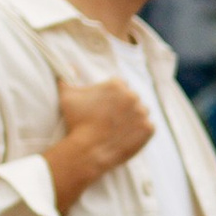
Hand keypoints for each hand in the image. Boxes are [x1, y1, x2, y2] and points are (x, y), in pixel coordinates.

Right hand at [45, 78, 153, 212]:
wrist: (88, 150)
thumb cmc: (76, 122)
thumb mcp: (67, 96)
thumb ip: (67, 78)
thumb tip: (69, 65)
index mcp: (117, 85)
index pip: (120, 86)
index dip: (112, 97)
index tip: (105, 107)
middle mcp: (133, 96)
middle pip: (131, 99)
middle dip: (123, 107)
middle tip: (112, 119)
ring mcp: (142, 113)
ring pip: (141, 112)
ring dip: (133, 118)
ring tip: (120, 128)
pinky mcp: (148, 129)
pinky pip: (148, 128)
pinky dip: (140, 132)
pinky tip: (127, 136)